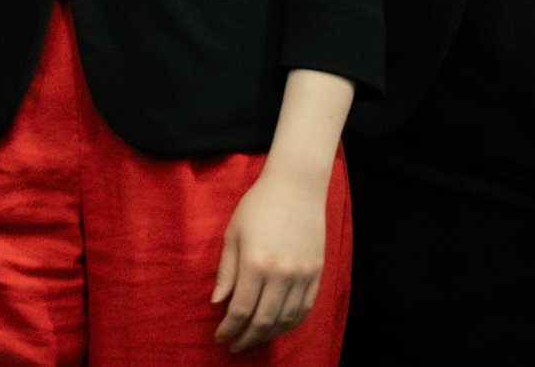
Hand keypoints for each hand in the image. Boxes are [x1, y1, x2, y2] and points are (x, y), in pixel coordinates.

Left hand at [212, 163, 327, 351]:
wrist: (296, 188)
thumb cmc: (257, 207)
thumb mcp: (232, 234)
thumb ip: (226, 271)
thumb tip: (218, 302)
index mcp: (255, 263)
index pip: (240, 309)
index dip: (229, 329)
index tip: (220, 337)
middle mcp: (281, 274)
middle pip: (263, 320)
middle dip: (246, 338)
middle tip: (234, 346)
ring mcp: (302, 276)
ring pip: (285, 320)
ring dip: (267, 335)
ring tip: (252, 339)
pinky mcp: (316, 274)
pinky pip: (304, 309)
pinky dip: (289, 324)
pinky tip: (276, 327)